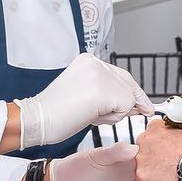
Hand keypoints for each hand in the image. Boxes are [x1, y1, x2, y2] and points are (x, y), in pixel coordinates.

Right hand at [15, 53, 153, 148]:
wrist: (36, 119)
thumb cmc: (55, 113)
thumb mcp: (86, 95)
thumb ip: (110, 95)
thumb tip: (139, 105)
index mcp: (89, 61)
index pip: (120, 76)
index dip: (133, 92)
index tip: (144, 105)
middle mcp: (96, 63)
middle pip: (128, 84)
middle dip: (132, 102)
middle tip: (140, 112)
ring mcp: (100, 75)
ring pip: (127, 97)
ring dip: (115, 113)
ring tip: (90, 114)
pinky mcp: (104, 90)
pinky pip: (125, 107)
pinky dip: (114, 117)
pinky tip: (93, 117)